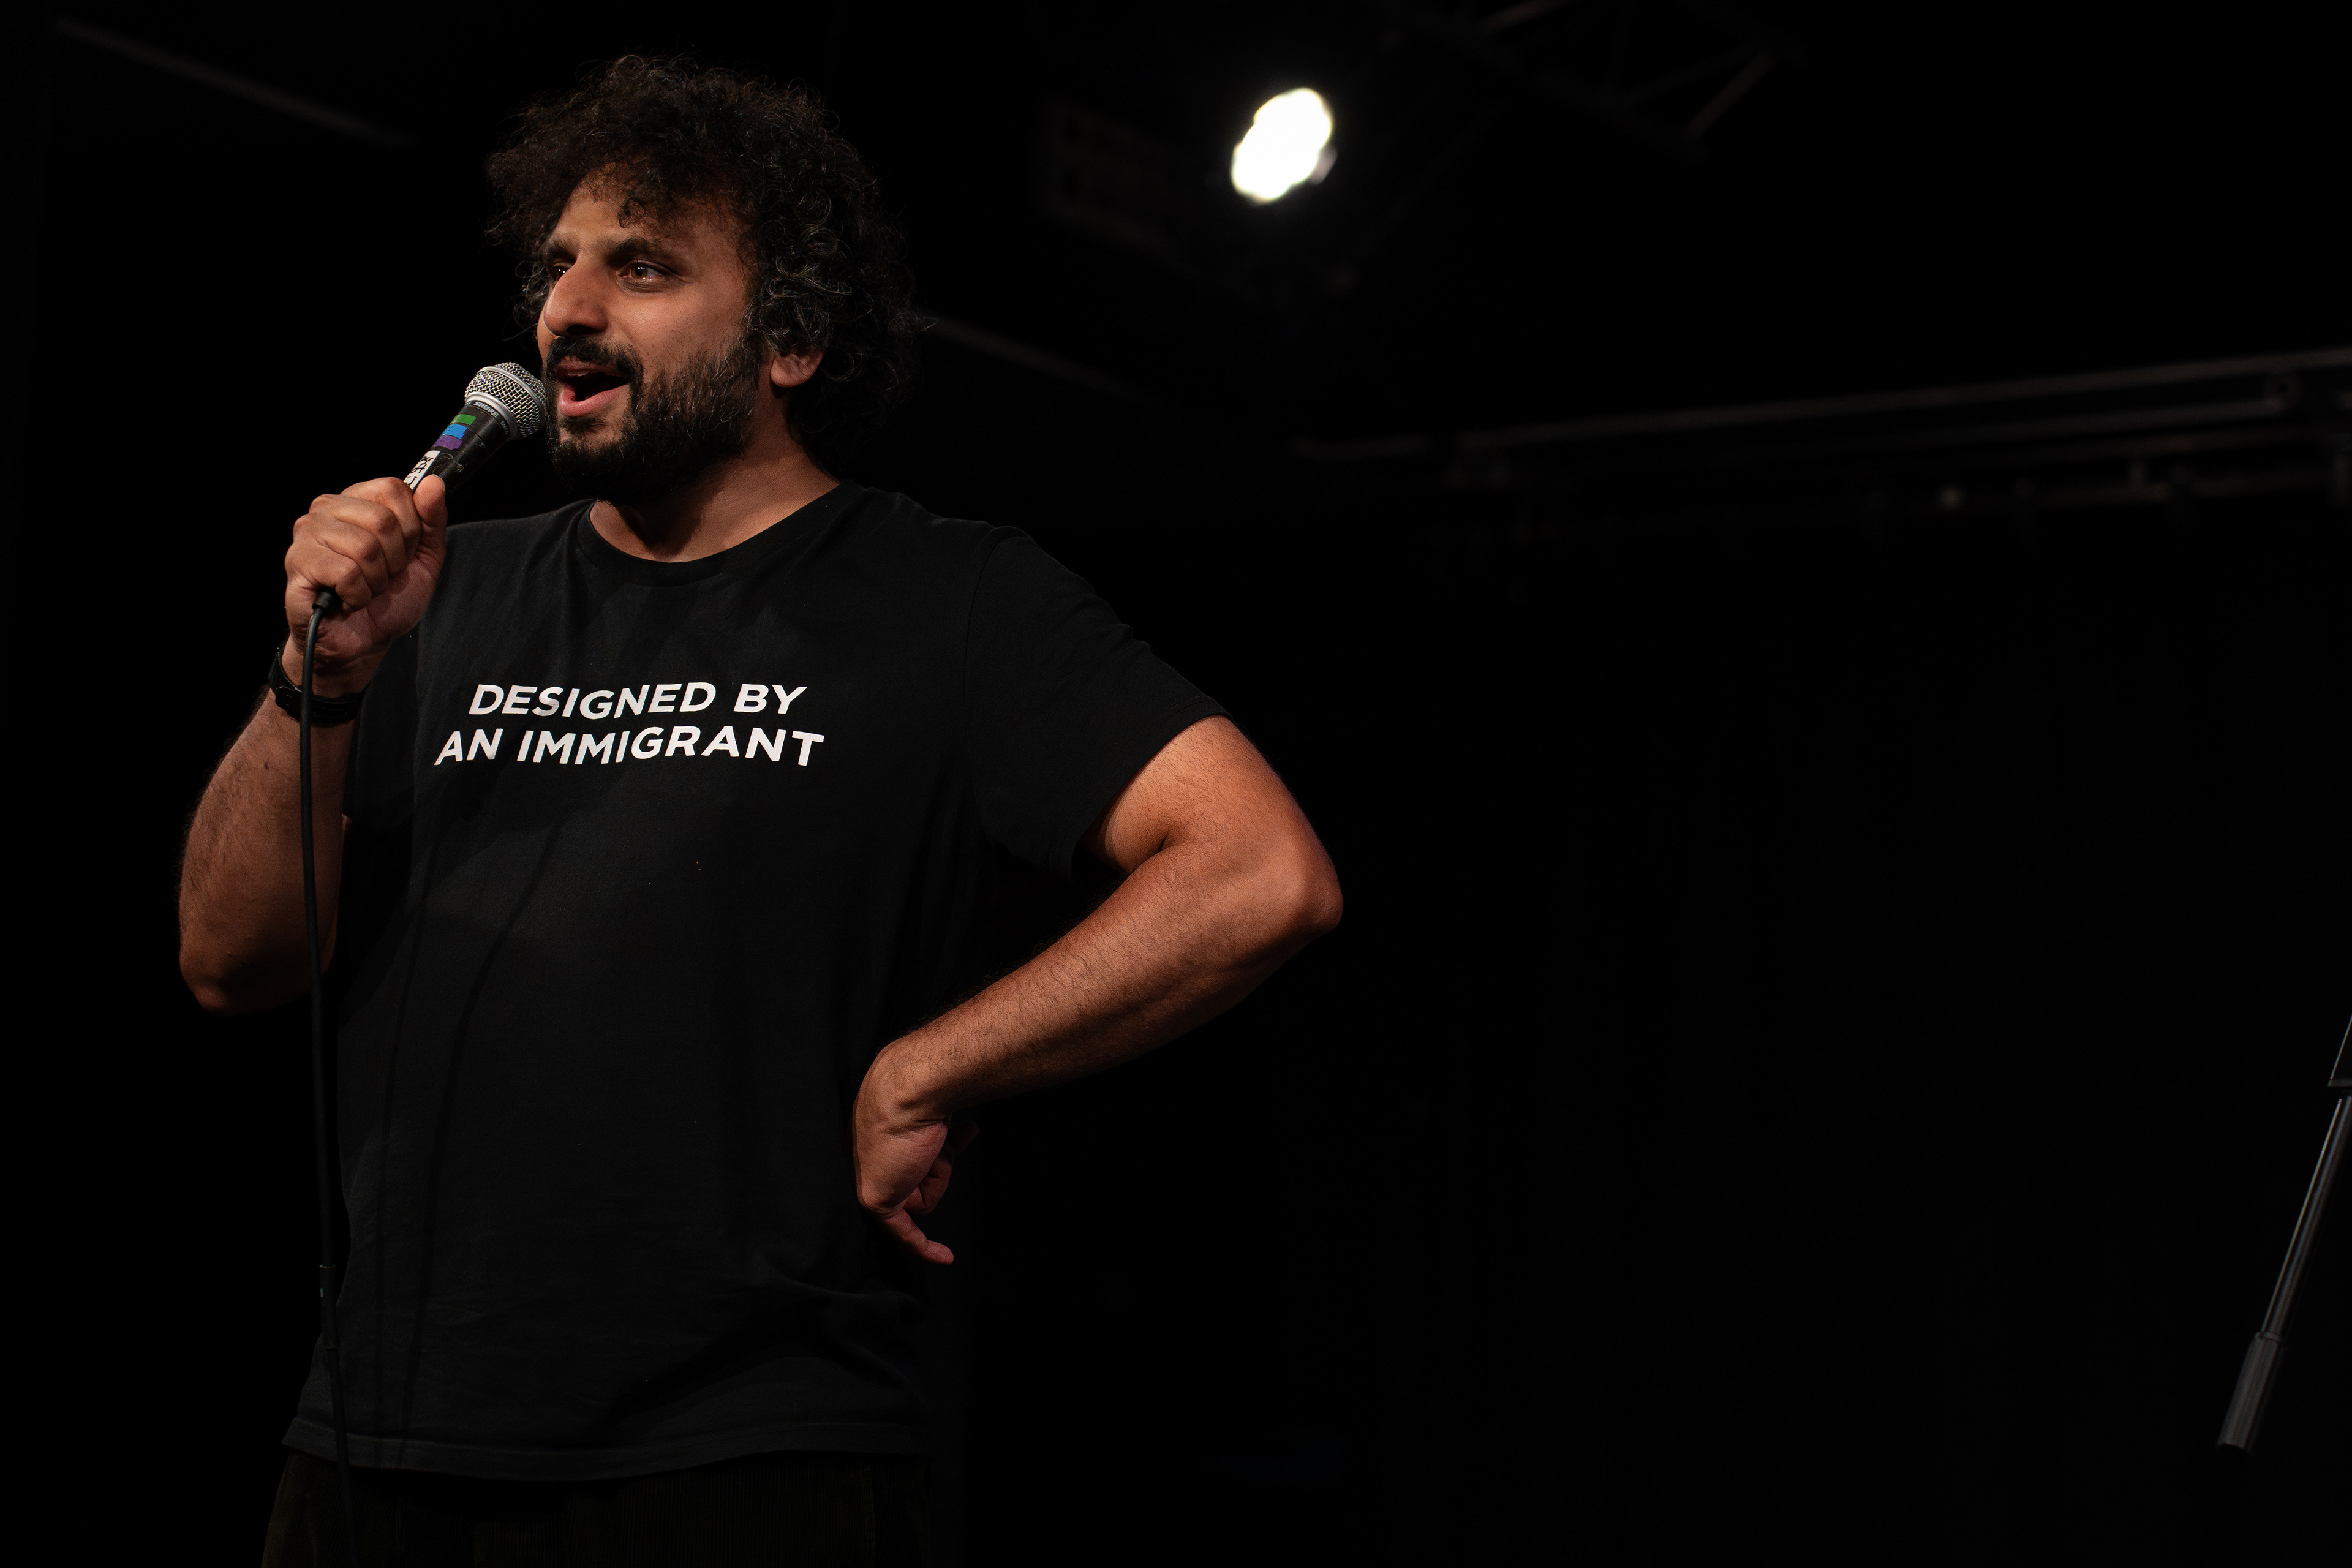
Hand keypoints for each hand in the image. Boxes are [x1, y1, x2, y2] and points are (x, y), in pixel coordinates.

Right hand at [280, 474, 448, 695]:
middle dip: (395, 559)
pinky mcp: (298, 562)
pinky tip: (347, 599)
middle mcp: (327, 508)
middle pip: (382, 519)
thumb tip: (433, 484)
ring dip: (376, 580)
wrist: (363, 642)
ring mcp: (307, 533)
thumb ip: (431, 520)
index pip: (393, 489)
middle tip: (382, 576)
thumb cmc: (388, 599)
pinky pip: (346, 572)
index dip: (410, 527)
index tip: (403, 552)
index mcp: (357, 500)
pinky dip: (358, 595)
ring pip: (365, 548)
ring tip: (364, 588)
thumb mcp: (423, 558)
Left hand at [852, 1055, 978, 1264]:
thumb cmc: (919, 1088)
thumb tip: (960, 1133)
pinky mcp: (877, 1200)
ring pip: (921, 1193)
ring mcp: (871, 1179)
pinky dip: (925, 1247)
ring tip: (934, 1144)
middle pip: (915, 1176)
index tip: (934, 1155)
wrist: (909, 1088)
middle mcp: (868, 1157)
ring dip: (940, 1173)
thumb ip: (934, 1125)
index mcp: (873, 1132)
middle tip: (940, 1139)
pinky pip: (904, 1232)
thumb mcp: (928, 1111)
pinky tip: (946, 1256)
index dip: (925, 1159)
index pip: (900, 1159)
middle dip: (938, 1164)